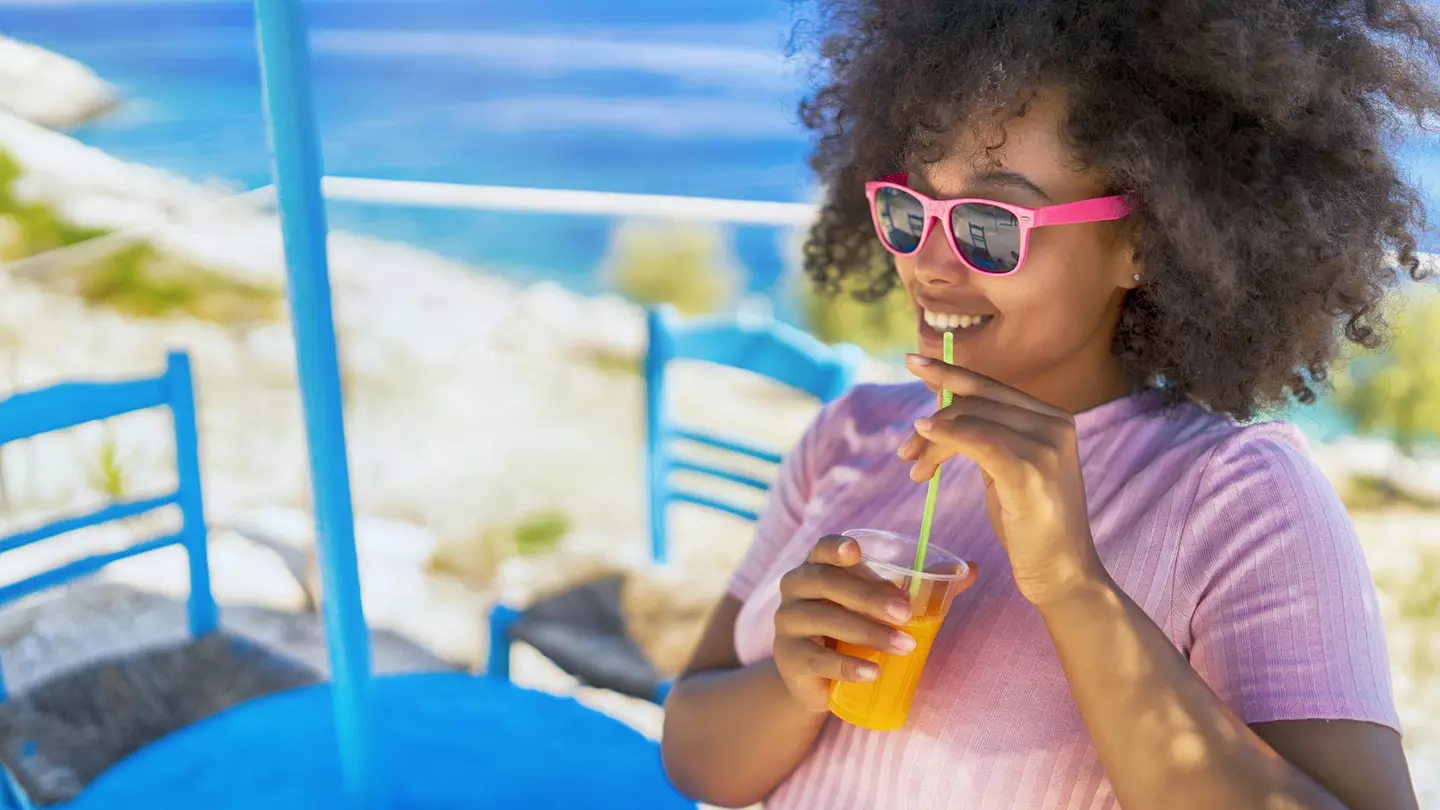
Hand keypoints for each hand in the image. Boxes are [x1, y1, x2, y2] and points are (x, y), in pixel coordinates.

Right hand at [772, 535, 924, 711]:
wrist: (816, 680)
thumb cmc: (852, 629)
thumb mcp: (880, 605)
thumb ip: (923, 586)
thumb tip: (972, 570)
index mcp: (816, 567)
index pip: (821, 549)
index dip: (835, 547)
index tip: (856, 552)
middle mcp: (795, 589)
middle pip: (825, 582)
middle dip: (868, 595)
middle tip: (906, 612)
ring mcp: (787, 625)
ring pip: (824, 620)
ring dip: (868, 632)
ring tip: (904, 645)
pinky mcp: (789, 660)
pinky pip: (818, 659)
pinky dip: (848, 665)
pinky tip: (874, 671)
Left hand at [897, 354, 1106, 605]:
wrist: (1063, 573)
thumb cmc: (1031, 525)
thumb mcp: (1008, 469)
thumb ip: (987, 436)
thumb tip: (943, 408)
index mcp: (1052, 418)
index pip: (991, 386)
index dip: (949, 373)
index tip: (912, 362)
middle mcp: (1054, 424)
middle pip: (976, 400)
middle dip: (932, 417)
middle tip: (904, 449)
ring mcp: (1045, 447)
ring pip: (970, 420)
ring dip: (930, 440)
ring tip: (914, 468)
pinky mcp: (1030, 472)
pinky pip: (978, 442)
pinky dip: (945, 437)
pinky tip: (924, 438)